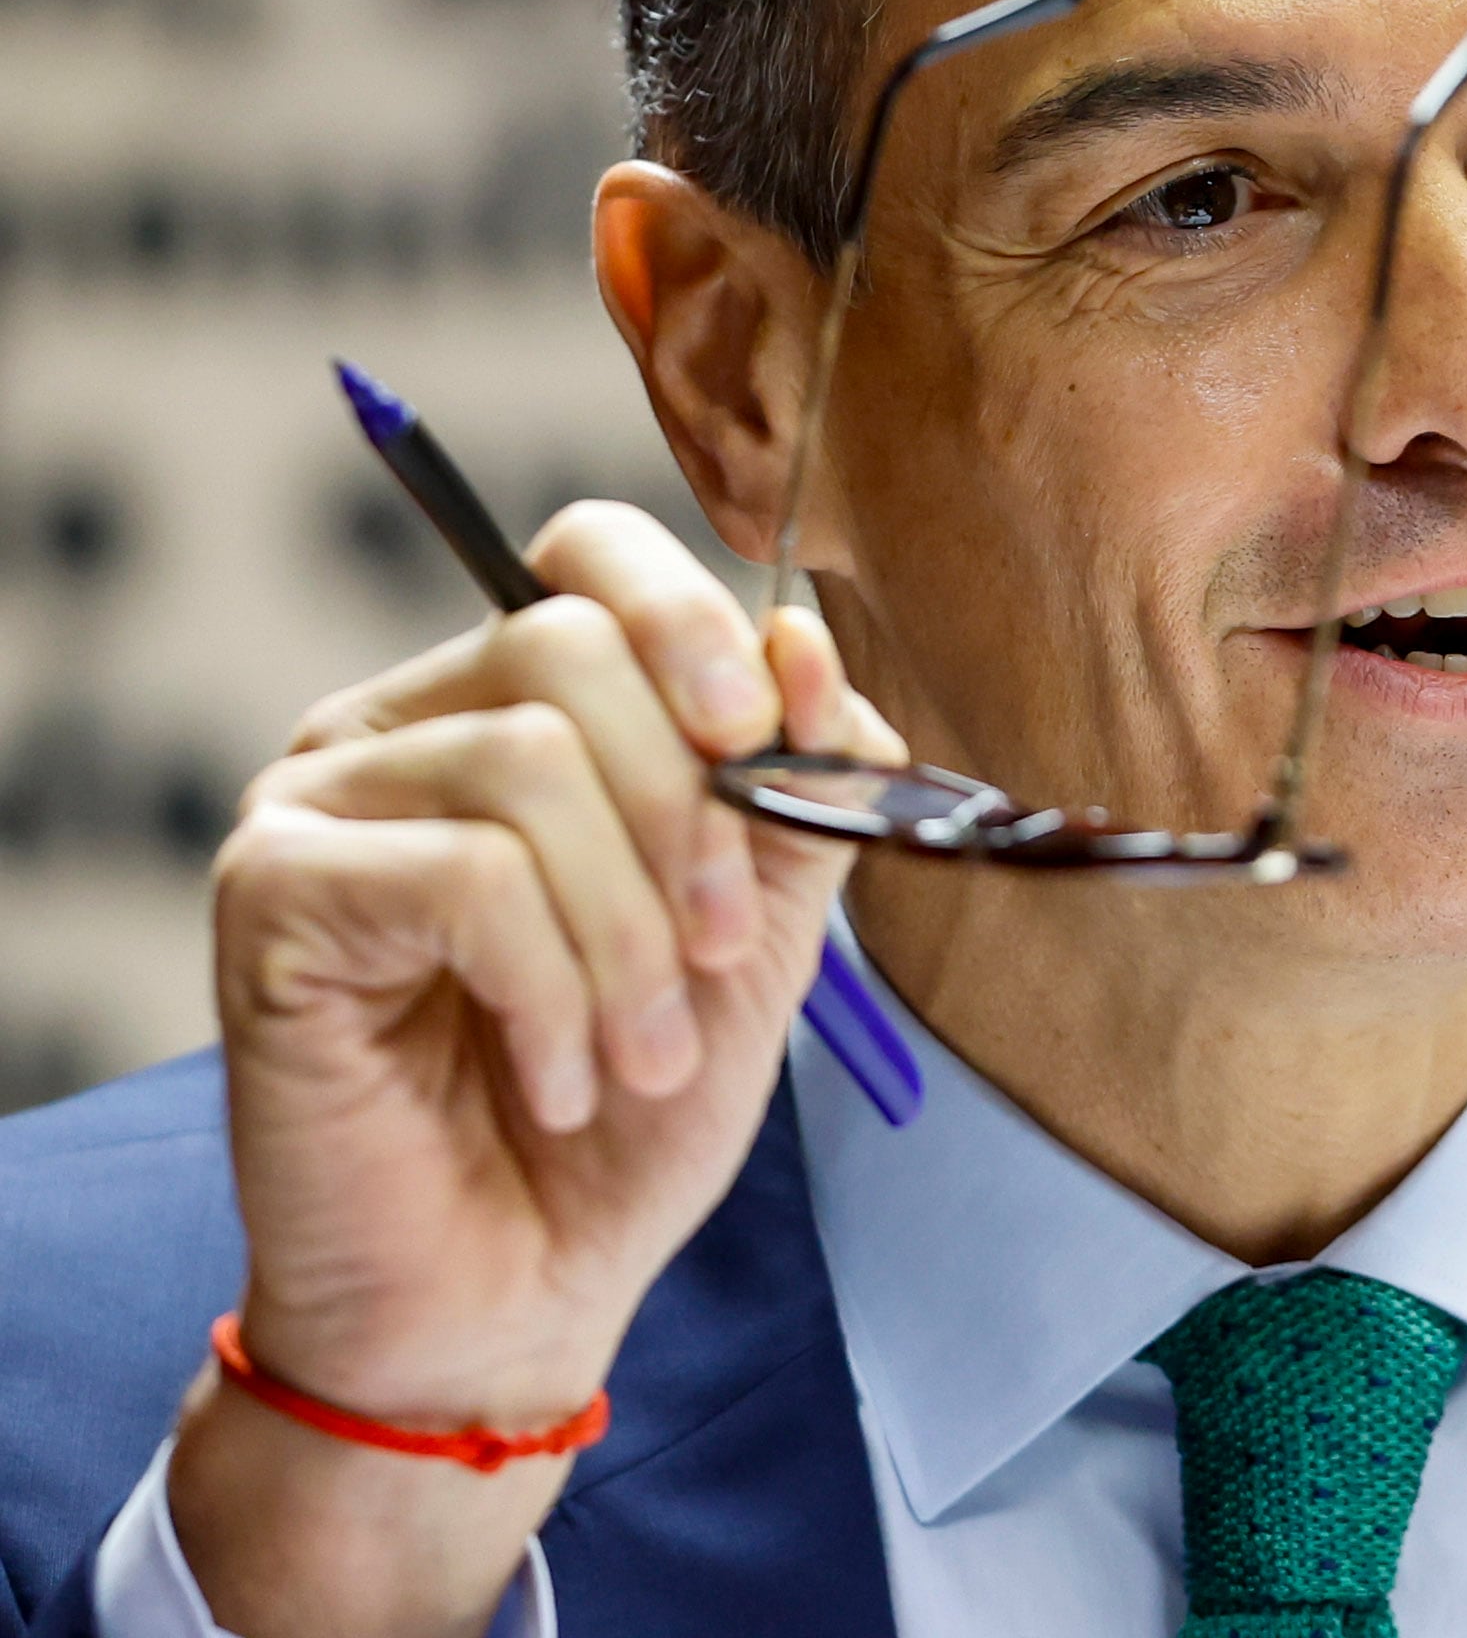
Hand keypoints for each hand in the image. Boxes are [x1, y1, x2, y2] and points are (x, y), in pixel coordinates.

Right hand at [168, 502, 902, 1637]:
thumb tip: (810, 645)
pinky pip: (461, 875)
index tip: (765, 742)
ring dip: (629, 933)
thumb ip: (798, 789)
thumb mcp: (759, 933)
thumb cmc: (626, 1110)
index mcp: (510, 708)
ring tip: (638, 1056)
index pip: (589, 557)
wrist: (512, 1295)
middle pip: (572, 645)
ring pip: (530, 765)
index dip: (696, 623)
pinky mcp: (271, 897)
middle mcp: (399, 727)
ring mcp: (320, 805)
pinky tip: (555, 1076)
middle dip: (692, 811)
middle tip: (720, 955)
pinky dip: (548, 988)